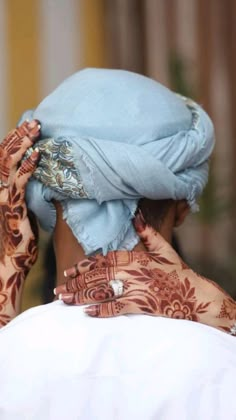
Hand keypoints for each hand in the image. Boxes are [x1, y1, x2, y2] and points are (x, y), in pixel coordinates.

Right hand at [0, 120, 39, 324]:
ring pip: (10, 164)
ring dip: (23, 145)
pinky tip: (37, 155)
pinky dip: (28, 167)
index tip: (30, 128)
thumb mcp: (21, 209)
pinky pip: (20, 183)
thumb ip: (25, 192)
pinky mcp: (12, 206)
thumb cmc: (18, 237)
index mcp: (1, 187)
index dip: (15, 141)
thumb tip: (39, 178)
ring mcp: (3, 196)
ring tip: (36, 130)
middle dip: (20, 136)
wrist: (9, 261)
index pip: (5, 158)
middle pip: (6, 155)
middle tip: (35, 122)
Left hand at [55, 214, 235, 334]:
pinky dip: (101, 310)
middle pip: (97, 276)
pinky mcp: (139, 305)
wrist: (195, 294)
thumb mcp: (165, 250)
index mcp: (135, 258)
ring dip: (81, 296)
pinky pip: (116, 307)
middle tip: (60, 289)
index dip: (85, 264)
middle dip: (76, 282)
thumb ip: (149, 234)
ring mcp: (135, 288)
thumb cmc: (178, 272)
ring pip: (102, 291)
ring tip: (64, 300)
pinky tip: (87, 313)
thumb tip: (137, 217)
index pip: (105, 259)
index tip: (71, 270)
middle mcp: (132, 271)